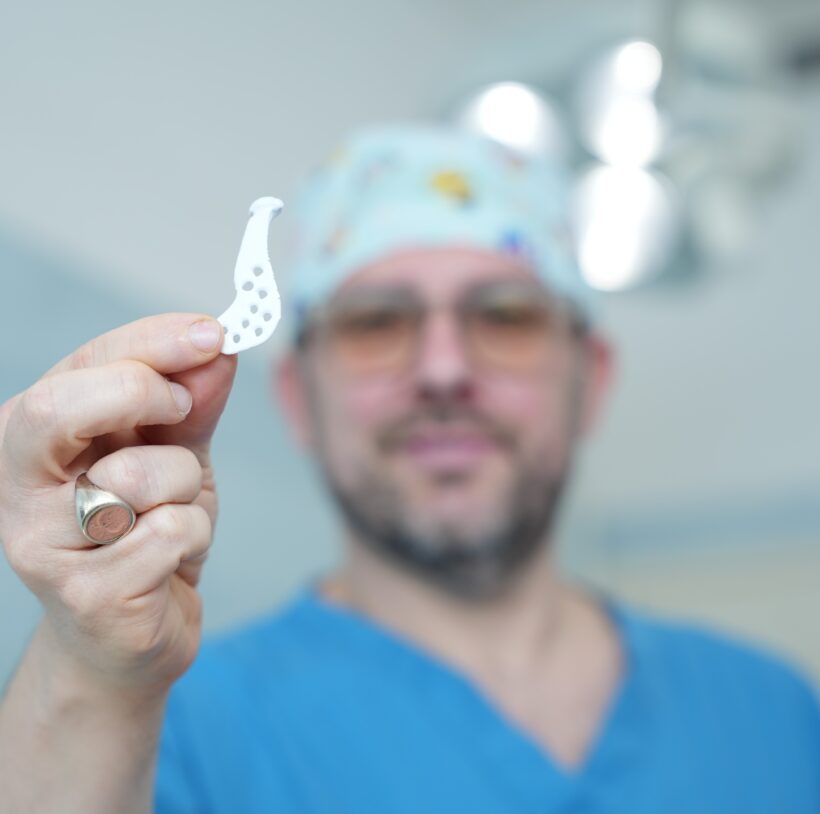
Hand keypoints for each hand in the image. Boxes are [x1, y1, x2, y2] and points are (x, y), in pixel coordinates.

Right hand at [0, 314, 236, 695]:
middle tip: (183, 408)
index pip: (82, 364)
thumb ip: (192, 404)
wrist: (131, 637)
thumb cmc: (147, 535)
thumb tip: (217, 349)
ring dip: (185, 487)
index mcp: (36, 437)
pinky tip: (172, 558)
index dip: (152, 341)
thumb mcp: (174, 457)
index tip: (212, 332)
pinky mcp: (85, 594)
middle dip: (139, 393)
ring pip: (137, 476)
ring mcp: (43, 544)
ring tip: (172, 513)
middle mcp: (19, 486)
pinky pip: (170, 532)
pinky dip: (193, 535)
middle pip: (58, 409)